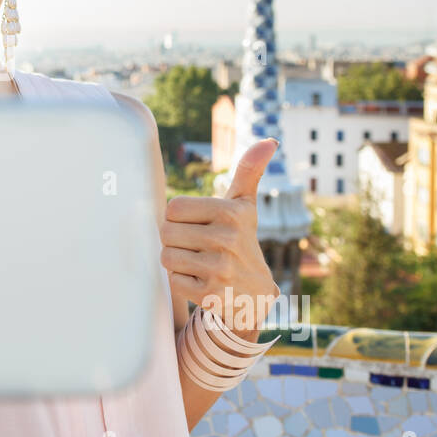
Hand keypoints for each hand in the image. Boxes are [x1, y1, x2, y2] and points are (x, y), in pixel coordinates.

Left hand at [160, 138, 282, 339]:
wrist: (255, 295)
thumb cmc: (241, 240)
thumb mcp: (245, 206)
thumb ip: (249, 172)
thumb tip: (270, 141)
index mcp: (232, 212)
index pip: (173, 207)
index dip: (178, 218)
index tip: (196, 225)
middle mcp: (228, 239)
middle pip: (166, 232)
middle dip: (175, 240)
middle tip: (197, 247)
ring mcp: (220, 268)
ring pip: (167, 256)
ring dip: (176, 261)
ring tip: (198, 263)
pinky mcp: (211, 294)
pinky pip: (173, 280)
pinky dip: (181, 282)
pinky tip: (201, 281)